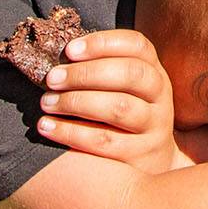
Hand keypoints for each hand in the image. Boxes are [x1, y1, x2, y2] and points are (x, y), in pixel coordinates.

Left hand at [37, 29, 183, 173]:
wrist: (156, 166)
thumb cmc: (127, 117)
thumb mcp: (129, 90)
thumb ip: (105, 70)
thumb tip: (61, 54)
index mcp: (155, 72)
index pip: (137, 46)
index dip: (103, 43)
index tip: (70, 50)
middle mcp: (160, 97)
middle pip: (130, 74)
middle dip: (86, 73)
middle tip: (52, 78)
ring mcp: (154, 128)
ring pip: (118, 108)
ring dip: (77, 102)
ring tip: (47, 102)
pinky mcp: (140, 156)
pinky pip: (104, 142)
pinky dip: (71, 133)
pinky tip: (48, 127)